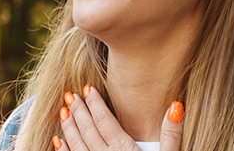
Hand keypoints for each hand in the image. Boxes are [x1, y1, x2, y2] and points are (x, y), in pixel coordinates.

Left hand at [53, 85, 183, 150]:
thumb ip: (172, 134)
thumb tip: (176, 105)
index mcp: (126, 150)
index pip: (105, 121)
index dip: (96, 103)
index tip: (88, 89)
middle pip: (88, 130)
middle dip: (78, 111)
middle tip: (71, 96)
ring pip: (76, 145)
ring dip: (69, 127)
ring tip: (63, 112)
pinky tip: (57, 141)